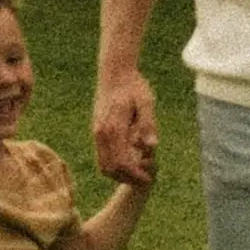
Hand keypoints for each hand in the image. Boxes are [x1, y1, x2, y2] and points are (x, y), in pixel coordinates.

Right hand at [94, 73, 159, 187]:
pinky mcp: (97, 130)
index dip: (135, 174)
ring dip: (119, 173)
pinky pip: (102, 156)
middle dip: (127, 178)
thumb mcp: (146, 102)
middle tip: (145, 178)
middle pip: (110, 168)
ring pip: (103, 164)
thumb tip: (152, 147)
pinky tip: (130, 159)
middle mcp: (101, 133)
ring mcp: (97, 132)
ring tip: (138, 172)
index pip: (122, 162)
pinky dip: (114, 164)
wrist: (115, 72)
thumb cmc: (134, 86)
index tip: (149, 177)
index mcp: (113, 128)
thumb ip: (148, 124)